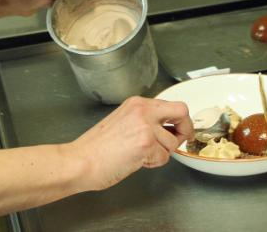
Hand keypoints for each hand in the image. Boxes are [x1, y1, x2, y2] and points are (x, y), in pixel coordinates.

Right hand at [64, 97, 192, 191]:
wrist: (81, 161)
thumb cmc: (96, 148)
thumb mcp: (122, 121)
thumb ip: (144, 120)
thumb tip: (166, 128)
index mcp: (136, 104)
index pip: (170, 105)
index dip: (179, 119)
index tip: (180, 128)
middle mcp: (143, 110)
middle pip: (181, 112)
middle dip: (186, 128)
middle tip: (183, 139)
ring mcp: (145, 126)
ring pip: (172, 142)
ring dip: (161, 153)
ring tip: (140, 155)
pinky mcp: (146, 144)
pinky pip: (164, 157)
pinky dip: (154, 163)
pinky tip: (136, 161)